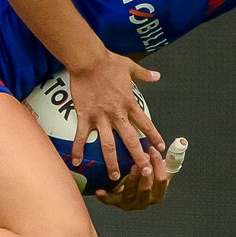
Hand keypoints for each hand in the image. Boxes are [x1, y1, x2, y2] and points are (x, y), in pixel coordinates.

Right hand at [66, 51, 167, 187]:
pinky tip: (76, 161)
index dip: (153, 136)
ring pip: (108, 145)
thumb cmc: (108, 62)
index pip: (145, 124)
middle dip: (138, 157)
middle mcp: (117, 114)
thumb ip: (144, 74)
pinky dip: (78, 149)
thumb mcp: (130, 67)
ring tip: (115, 177)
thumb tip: (157, 75)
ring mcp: (100, 117)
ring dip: (112, 162)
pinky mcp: (84, 116)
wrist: (88, 60)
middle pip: (131, 140)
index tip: (160, 148)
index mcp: (129, 103)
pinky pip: (81, 136)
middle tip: (144, 172)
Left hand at [96, 135, 185, 210]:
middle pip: (147, 189)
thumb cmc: (146, 175)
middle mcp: (145, 201)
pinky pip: (110, 201)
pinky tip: (100, 190)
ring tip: (131, 166)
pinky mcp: (116, 203)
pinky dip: (105, 196)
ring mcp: (130, 203)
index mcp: (158, 194)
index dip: (159, 165)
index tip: (153, 150)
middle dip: (145, 172)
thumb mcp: (159, 167)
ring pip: (130, 193)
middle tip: (142, 157)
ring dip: (131, 179)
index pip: (162, 180)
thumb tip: (182, 142)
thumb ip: (170, 156)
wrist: (126, 188)